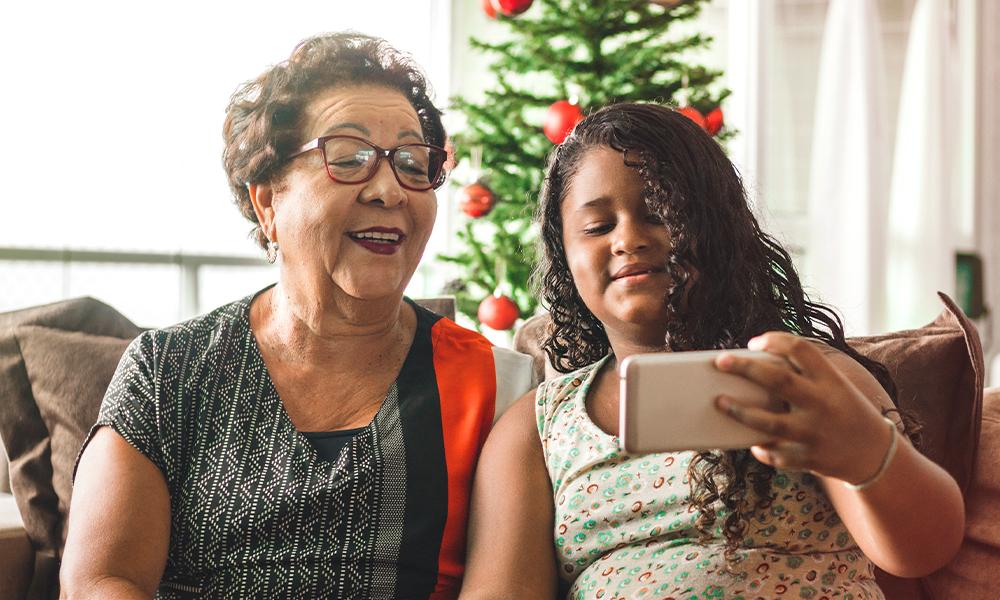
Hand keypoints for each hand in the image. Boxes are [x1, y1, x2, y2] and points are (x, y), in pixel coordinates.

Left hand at [712, 332, 893, 483]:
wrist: (877, 455)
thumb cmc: (845, 412)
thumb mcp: (835, 387)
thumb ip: (805, 375)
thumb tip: (756, 365)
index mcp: (831, 381)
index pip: (801, 350)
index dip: (775, 341)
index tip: (754, 343)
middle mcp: (822, 404)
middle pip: (779, 380)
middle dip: (745, 368)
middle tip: (720, 362)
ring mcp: (815, 433)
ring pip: (769, 423)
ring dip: (740, 412)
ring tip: (719, 401)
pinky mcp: (809, 459)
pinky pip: (775, 454)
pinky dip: (761, 448)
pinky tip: (750, 442)